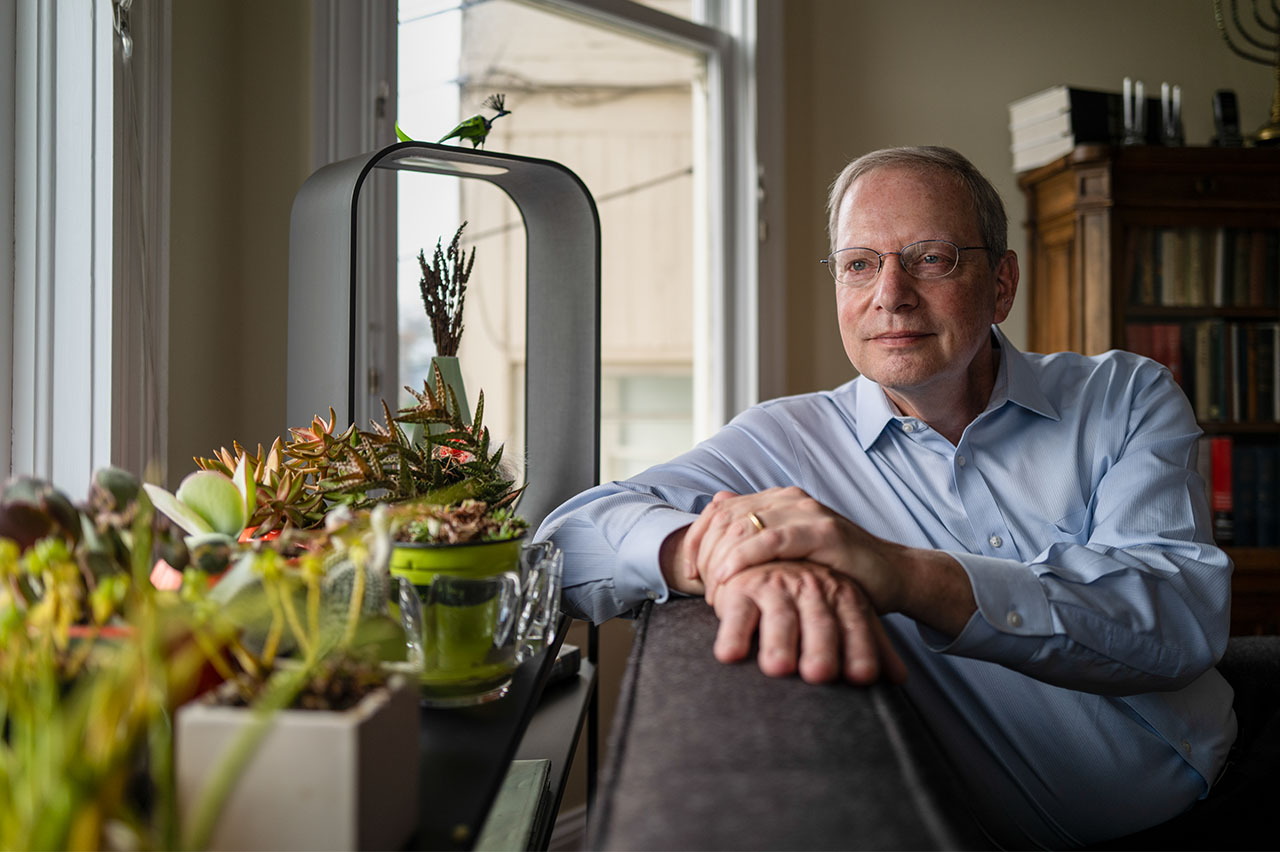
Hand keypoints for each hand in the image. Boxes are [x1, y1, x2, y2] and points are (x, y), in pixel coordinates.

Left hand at [683, 487, 904, 609]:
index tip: (690, 573)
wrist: (892, 576)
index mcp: (777, 500)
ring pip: (742, 525)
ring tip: (712, 588)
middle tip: (700, 587)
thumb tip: (717, 509)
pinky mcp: (823, 531)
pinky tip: (728, 578)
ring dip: (719, 558)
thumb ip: (758, 537)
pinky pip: (770, 540)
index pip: (720, 509)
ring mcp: (807, 511)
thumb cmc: (837, 571)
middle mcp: (789, 499)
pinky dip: (742, 558)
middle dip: (705, 553)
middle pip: (725, 516)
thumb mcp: (791, 555)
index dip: (697, 539)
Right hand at [711, 560, 907, 684]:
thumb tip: (900, 678)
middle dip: (821, 647)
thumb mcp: (851, 614)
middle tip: (821, 675)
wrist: (779, 549)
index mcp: (843, 592)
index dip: (862, 648)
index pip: (858, 622)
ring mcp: (777, 583)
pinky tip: (731, 655)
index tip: (864, 677)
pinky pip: (738, 609)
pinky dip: (734, 631)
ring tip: (778, 669)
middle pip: (820, 620)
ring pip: (781, 615)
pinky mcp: (742, 585)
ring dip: (779, 641)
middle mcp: (812, 587)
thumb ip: (873, 645)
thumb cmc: (818, 596)